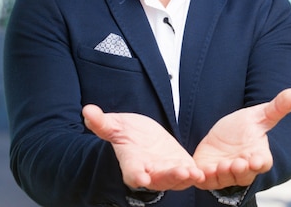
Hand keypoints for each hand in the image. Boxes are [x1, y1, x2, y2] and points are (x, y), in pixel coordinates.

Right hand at [83, 104, 204, 190]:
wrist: (142, 136)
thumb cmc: (126, 133)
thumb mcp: (114, 125)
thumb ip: (102, 122)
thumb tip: (87, 111)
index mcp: (131, 162)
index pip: (131, 171)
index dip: (135, 174)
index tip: (140, 177)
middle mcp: (149, 172)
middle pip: (158, 179)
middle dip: (169, 176)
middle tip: (180, 172)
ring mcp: (166, 171)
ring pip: (176, 179)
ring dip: (184, 178)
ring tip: (193, 173)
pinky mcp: (180, 167)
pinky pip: (189, 174)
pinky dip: (195, 175)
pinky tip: (203, 173)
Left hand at [193, 87, 290, 189]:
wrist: (219, 136)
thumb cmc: (242, 129)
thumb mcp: (258, 115)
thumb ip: (278, 107)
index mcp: (257, 156)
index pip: (262, 163)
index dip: (259, 162)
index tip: (256, 159)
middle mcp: (243, 169)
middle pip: (244, 175)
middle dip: (241, 170)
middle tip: (237, 163)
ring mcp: (225, 173)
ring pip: (225, 179)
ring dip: (222, 174)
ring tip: (220, 165)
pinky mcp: (207, 175)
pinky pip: (204, 181)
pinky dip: (201, 178)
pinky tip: (198, 172)